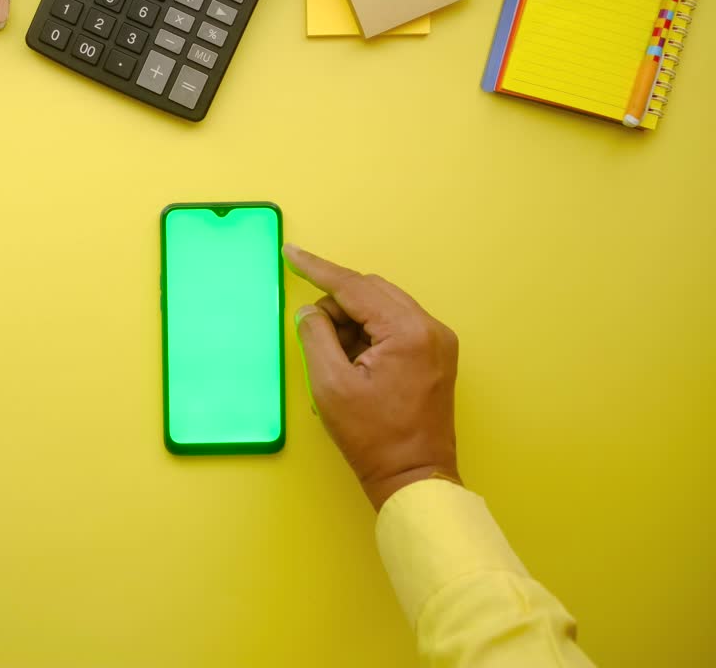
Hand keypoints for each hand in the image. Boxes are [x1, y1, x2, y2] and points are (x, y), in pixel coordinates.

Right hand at [283, 244, 460, 510]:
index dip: (318, 269)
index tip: (292, 253)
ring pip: (383, 307)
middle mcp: (430, 327)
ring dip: (352, 321)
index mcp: (408, 331)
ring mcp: (438, 341)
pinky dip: (369, 334)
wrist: (414, 476)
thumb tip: (310, 311)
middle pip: (372, 292)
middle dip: (336, 305)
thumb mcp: (330, 385)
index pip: (355, 287)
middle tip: (311, 331)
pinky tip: (353, 360)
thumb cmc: (372, 436)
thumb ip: (315, 337)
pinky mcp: (437, 355)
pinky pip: (396, 325)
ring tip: (334, 357)